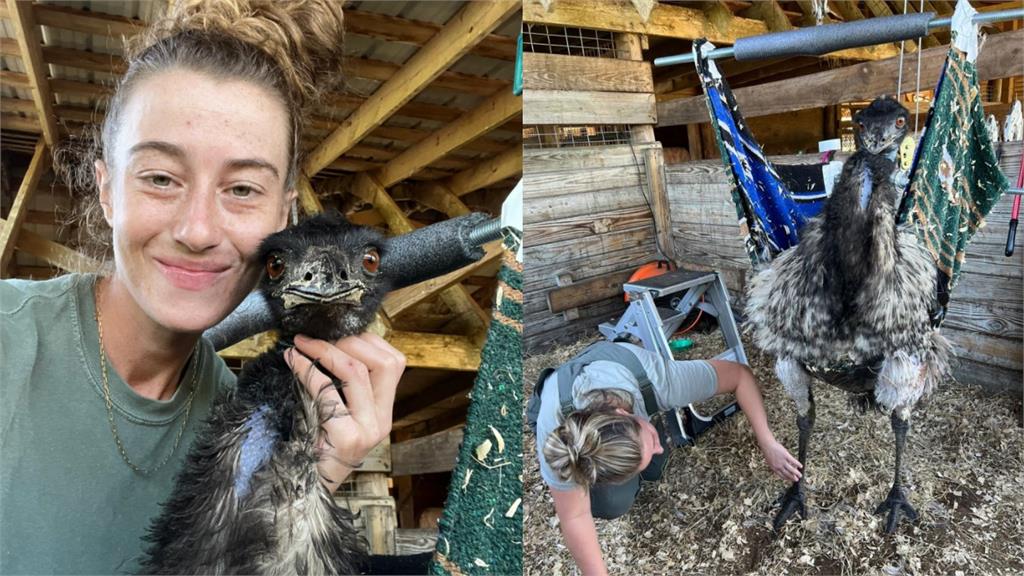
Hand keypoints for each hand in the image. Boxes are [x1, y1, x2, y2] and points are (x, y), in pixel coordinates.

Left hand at [284, 332, 404, 491]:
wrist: (306, 491)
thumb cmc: (316, 449)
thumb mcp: (339, 416)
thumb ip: (344, 389)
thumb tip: (329, 344)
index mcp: (384, 412)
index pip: (394, 363)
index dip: (368, 341)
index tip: (338, 334)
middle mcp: (382, 420)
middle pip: (384, 363)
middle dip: (349, 342)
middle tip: (316, 340)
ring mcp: (367, 430)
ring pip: (357, 372)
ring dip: (326, 351)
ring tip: (302, 345)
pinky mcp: (347, 438)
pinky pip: (328, 392)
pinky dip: (309, 371)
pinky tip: (294, 362)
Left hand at [760, 439, 801, 482]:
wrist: (767, 445)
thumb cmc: (768, 452)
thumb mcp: (770, 462)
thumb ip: (776, 466)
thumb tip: (783, 468)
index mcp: (774, 468)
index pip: (782, 476)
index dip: (787, 479)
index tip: (791, 480)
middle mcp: (779, 466)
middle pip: (787, 474)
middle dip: (793, 478)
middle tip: (797, 479)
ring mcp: (782, 461)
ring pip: (791, 469)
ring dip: (796, 473)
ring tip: (800, 475)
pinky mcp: (786, 455)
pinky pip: (793, 461)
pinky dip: (798, 464)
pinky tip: (801, 466)